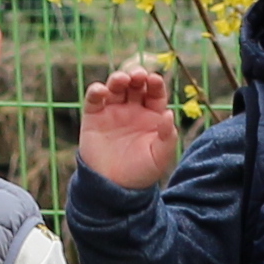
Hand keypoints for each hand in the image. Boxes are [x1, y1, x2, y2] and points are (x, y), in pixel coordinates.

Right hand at [75, 60, 180, 189]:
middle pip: (135, 85)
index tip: (154, 80)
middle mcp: (133, 109)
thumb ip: (167, 136)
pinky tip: (102, 91)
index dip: (155, 84)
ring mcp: (112, 111)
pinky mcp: (94, 117)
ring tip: (121, 79)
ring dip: (117, 79)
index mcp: (152, 115)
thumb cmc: (141, 172)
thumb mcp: (160, 157)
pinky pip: (94, 99)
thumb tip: (170, 113)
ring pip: (115, 87)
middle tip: (137, 75)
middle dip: (136, 76)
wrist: (114, 188)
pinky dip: (96, 91)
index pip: (155, 93)